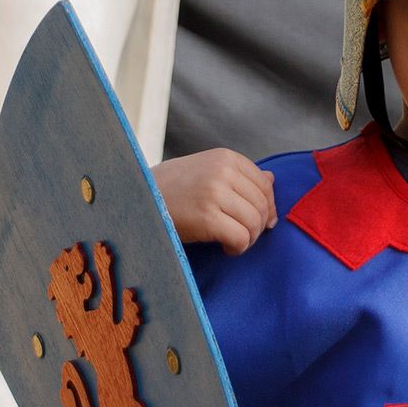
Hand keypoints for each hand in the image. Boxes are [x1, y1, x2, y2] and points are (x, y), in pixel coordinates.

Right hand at [152, 149, 277, 255]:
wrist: (135, 198)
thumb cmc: (169, 188)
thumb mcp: (204, 170)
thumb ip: (237, 175)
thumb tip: (272, 179)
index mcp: (224, 157)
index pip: (265, 184)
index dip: (267, 207)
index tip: (260, 221)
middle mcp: (222, 172)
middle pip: (262, 205)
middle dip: (258, 226)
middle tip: (243, 236)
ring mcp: (214, 193)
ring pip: (254, 223)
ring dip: (248, 239)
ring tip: (231, 241)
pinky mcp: (206, 218)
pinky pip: (240, 238)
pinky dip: (237, 248)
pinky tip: (224, 248)